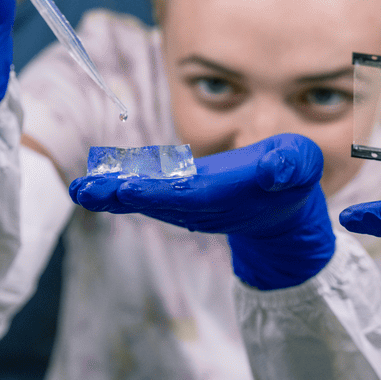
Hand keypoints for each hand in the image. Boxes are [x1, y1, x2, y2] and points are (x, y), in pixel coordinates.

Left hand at [70, 134, 333, 289]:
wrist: (280, 213)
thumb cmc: (291, 178)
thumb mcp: (301, 166)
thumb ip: (290, 166)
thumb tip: (275, 169)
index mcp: (228, 193)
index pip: (190, 193)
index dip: (160, 191)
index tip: (130, 188)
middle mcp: (200, 204)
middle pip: (157, 200)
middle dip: (122, 194)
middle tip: (88, 191)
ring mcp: (185, 206)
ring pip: (144, 200)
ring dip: (110, 195)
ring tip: (79, 189)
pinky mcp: (176, 201)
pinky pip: (142, 197)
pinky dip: (114, 193)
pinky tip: (86, 189)